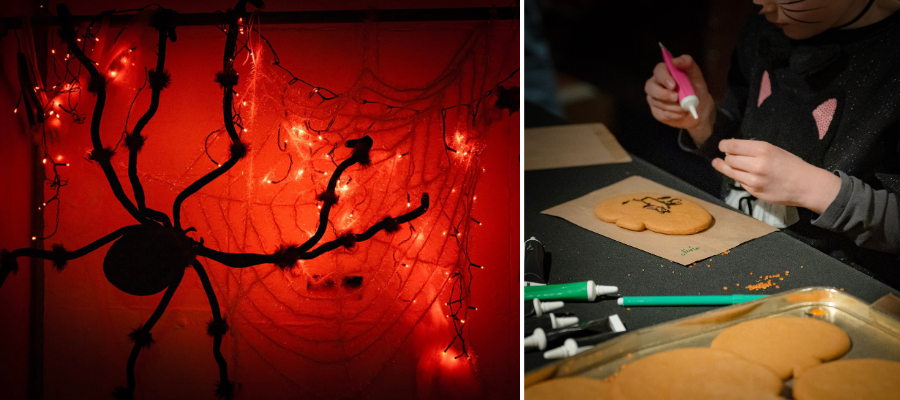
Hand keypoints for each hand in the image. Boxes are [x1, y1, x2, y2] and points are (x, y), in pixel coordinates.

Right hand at [645, 54, 714, 144]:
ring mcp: (654, 98)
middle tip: (676, 98)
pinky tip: (681, 113)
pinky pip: (660, 113)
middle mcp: (656, 84)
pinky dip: (673, 114)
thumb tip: (675, 60)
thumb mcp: (696, 75)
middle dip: (663, 94)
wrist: (700, 109)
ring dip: (673, 106)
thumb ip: (687, 63)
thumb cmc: (696, 89)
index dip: (663, 77)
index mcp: (665, 72)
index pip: (658, 70)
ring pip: (656, 102)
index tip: (673, 85)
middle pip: (650, 87)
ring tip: (685, 107)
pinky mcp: (656, 111)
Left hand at [711, 139, 840, 213]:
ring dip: (726, 167)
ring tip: (720, 163)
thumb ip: (752, 149)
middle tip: (728, 155)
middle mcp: (756, 165)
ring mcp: (754, 180)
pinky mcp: (753, 192)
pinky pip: (739, 182)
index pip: (733, 146)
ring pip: (730, 172)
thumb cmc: (791, 164)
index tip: (723, 145)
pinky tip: (740, 173)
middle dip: (727, 156)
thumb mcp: (773, 149)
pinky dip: (737, 177)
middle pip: (729, 159)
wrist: (805, 185)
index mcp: (762, 150)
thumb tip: (731, 145)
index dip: (724, 145)